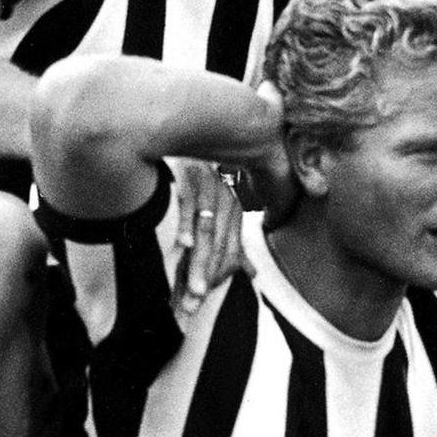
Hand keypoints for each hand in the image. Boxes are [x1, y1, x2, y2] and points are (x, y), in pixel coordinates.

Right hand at [172, 159, 246, 315]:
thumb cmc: (196, 177)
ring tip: (192, 289)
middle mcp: (223, 200)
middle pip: (215, 246)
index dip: (214, 276)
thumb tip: (252, 274)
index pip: (226, 250)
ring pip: (205, 231)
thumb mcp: (219, 210)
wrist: (187, 131)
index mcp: (231, 210)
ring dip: (197, 262)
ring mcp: (206, 188)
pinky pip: (189, 202)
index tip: (198, 300)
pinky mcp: (187, 176)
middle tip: (191, 305)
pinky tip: (183, 243)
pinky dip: (186, 222)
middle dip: (203, 278)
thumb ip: (233, 244)